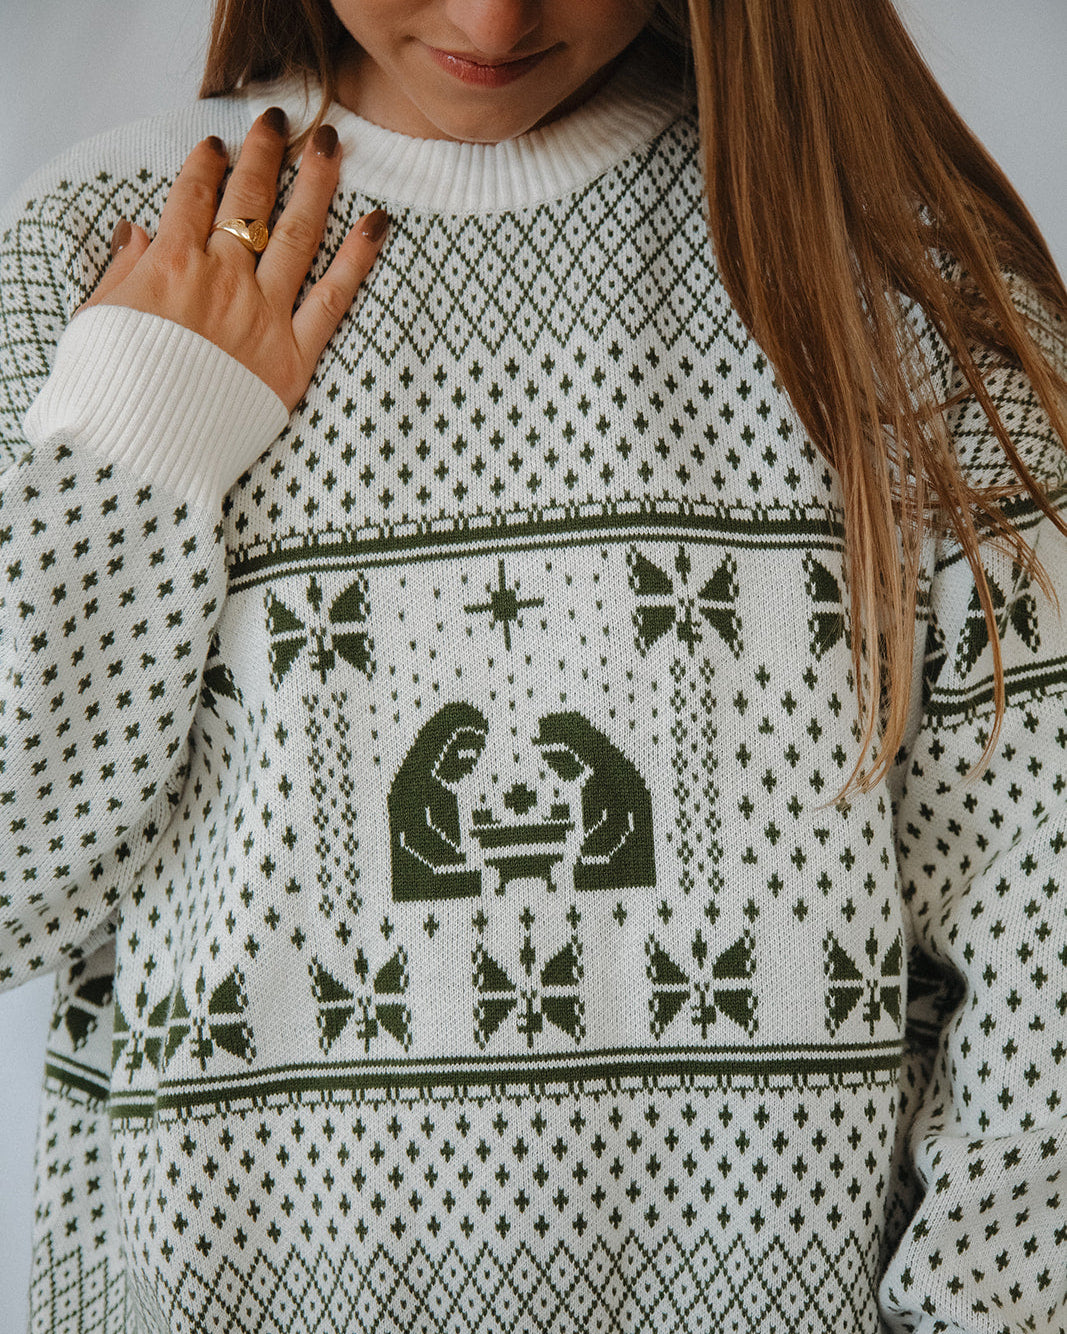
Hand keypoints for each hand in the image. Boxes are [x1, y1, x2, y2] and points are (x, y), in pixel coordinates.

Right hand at [79, 109, 387, 411]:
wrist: (145, 453)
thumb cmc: (112, 393)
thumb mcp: (98, 322)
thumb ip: (123, 271)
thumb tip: (139, 232)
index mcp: (170, 268)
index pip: (193, 196)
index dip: (207, 163)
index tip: (219, 143)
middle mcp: (222, 281)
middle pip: (249, 201)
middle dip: (265, 153)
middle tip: (280, 120)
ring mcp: (263, 317)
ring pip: (296, 234)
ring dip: (316, 184)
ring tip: (331, 145)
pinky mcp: (295, 358)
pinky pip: (334, 299)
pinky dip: (358, 259)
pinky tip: (378, 224)